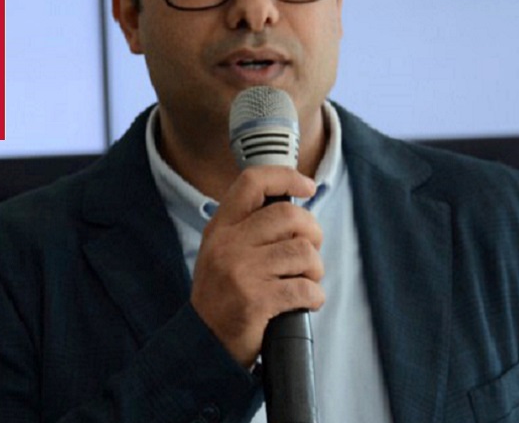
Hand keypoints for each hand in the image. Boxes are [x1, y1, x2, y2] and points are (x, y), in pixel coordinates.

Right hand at [190, 166, 324, 368]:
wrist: (203, 343)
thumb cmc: (221, 297)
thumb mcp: (220, 253)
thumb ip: (247, 229)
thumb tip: (295, 212)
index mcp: (220, 228)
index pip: (252, 182)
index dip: (285, 176)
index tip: (306, 186)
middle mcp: (228, 245)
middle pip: (288, 215)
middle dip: (312, 232)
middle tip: (309, 251)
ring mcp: (241, 271)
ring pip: (302, 252)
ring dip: (314, 270)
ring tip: (305, 280)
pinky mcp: (255, 300)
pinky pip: (304, 288)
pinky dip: (314, 297)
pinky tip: (305, 302)